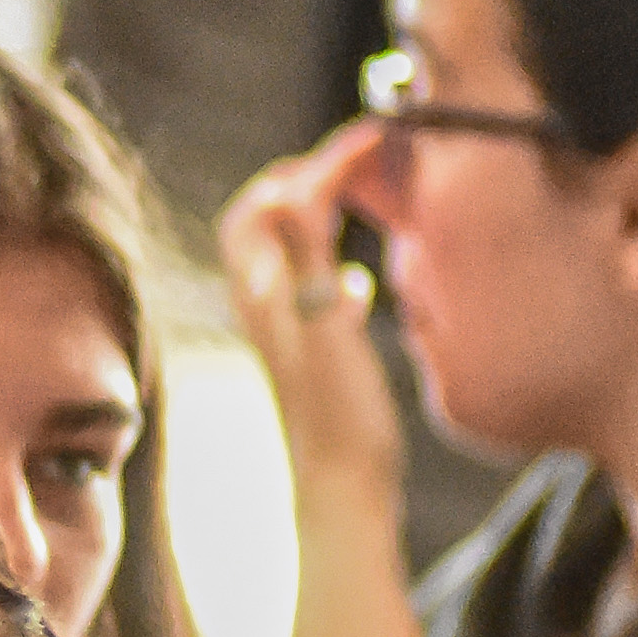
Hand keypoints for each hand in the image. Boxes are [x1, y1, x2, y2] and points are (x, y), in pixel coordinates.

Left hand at [214, 124, 409, 515]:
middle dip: (307, 176)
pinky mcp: (310, 361)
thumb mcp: (327, 329)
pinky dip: (334, 273)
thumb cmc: (340, 422)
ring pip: (288, 256)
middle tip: (360, 158)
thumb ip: (307, 260)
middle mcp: (266, 308)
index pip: (273, 198)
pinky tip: (363, 288)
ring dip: (321, 216)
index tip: (372, 139)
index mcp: (266, 293)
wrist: (342, 496)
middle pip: (265, 218)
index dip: (321, 160)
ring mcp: (286, 334)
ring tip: (363, 197)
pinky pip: (312, 298)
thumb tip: (291, 189)